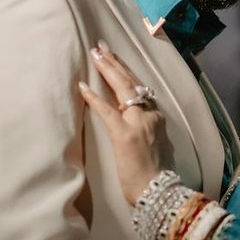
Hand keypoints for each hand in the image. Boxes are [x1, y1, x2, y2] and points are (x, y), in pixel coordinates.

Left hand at [77, 42, 176, 204]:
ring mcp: (138, 123)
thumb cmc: (154, 176)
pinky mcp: (124, 134)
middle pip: (132, 83)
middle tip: (101, 47)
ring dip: (107, 69)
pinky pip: (107, 111)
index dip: (127, 73)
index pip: (141, 89)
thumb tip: (130, 122)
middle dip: (115, 63)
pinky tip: (82, 86)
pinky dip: (94, 97)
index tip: (116, 60)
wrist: (157, 192)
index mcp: (157, 118)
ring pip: (122, 89)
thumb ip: (145, 130)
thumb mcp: (154, 145)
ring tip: (95, 55)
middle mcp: (150, 116)